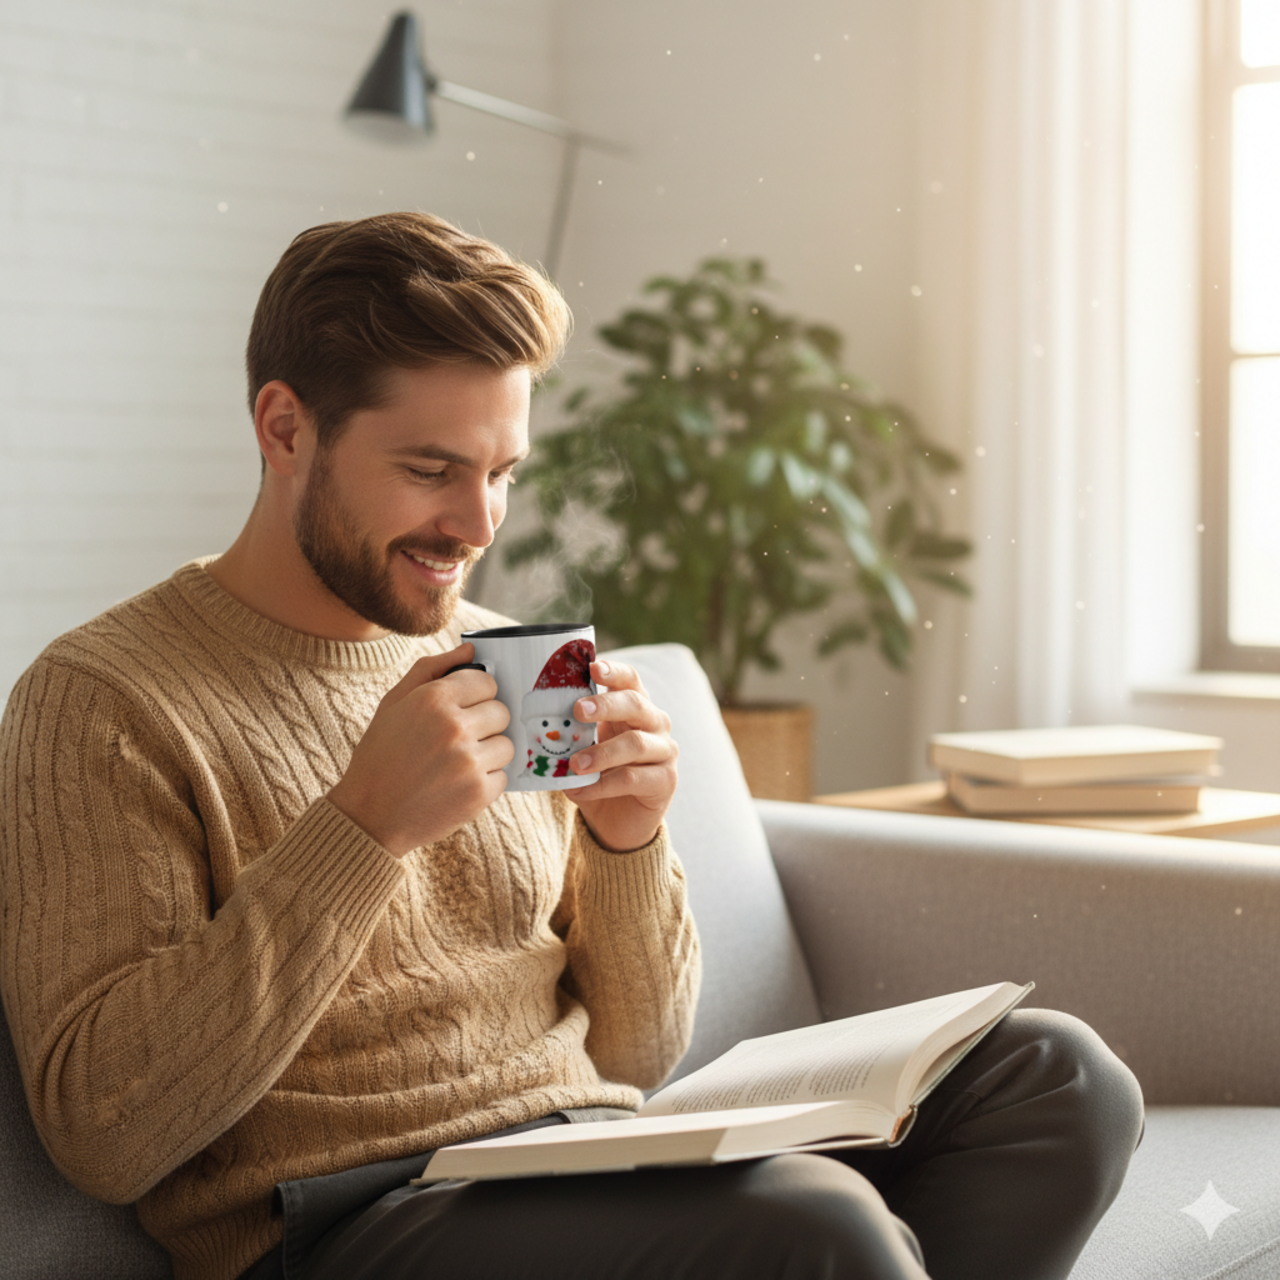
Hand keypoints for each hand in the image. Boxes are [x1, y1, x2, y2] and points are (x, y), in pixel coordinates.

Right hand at [328, 643, 512, 856]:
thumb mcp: (394, 703)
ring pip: (507, 744)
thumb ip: (432, 670)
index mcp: (434, 699)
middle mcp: (455, 727)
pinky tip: (458, 785)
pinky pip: (503, 776)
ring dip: (488, 752)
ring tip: (457, 763)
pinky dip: (485, 781)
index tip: (463, 708)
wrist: (368, 816)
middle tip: (457, 739)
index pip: (486, 682)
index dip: (476, 695)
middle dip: (484, 722)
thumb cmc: (380, 756)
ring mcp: (469, 762)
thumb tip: (471, 649)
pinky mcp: (479, 793)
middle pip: (501, 711)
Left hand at [566, 659, 678, 852]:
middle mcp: (655, 724)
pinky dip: (602, 785)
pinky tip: (579, 792)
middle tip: (578, 710)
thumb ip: (571, 732)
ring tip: (574, 764)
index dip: (614, 671)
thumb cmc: (598, 775)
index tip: (593, 668)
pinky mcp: (665, 781)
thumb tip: (534, 721)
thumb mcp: (583, 747)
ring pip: (636, 744)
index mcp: (635, 707)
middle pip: (636, 704)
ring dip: (601, 753)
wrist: (618, 821)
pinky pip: (633, 778)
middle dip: (606, 705)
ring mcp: (665, 752)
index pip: (630, 680)